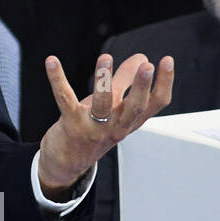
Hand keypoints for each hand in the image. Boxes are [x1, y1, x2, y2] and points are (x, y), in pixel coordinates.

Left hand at [38, 52, 174, 196]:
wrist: (66, 162)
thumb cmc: (92, 128)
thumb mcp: (113, 107)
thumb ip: (125, 81)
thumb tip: (142, 58)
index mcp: (129, 121)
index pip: (155, 104)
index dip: (164, 83)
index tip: (168, 61)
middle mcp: (116, 126)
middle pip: (134, 108)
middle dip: (142, 87)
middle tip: (148, 67)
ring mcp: (94, 127)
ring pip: (102, 103)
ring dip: (103, 79)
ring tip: (105, 58)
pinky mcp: (70, 125)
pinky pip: (64, 98)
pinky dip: (57, 78)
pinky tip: (51, 61)